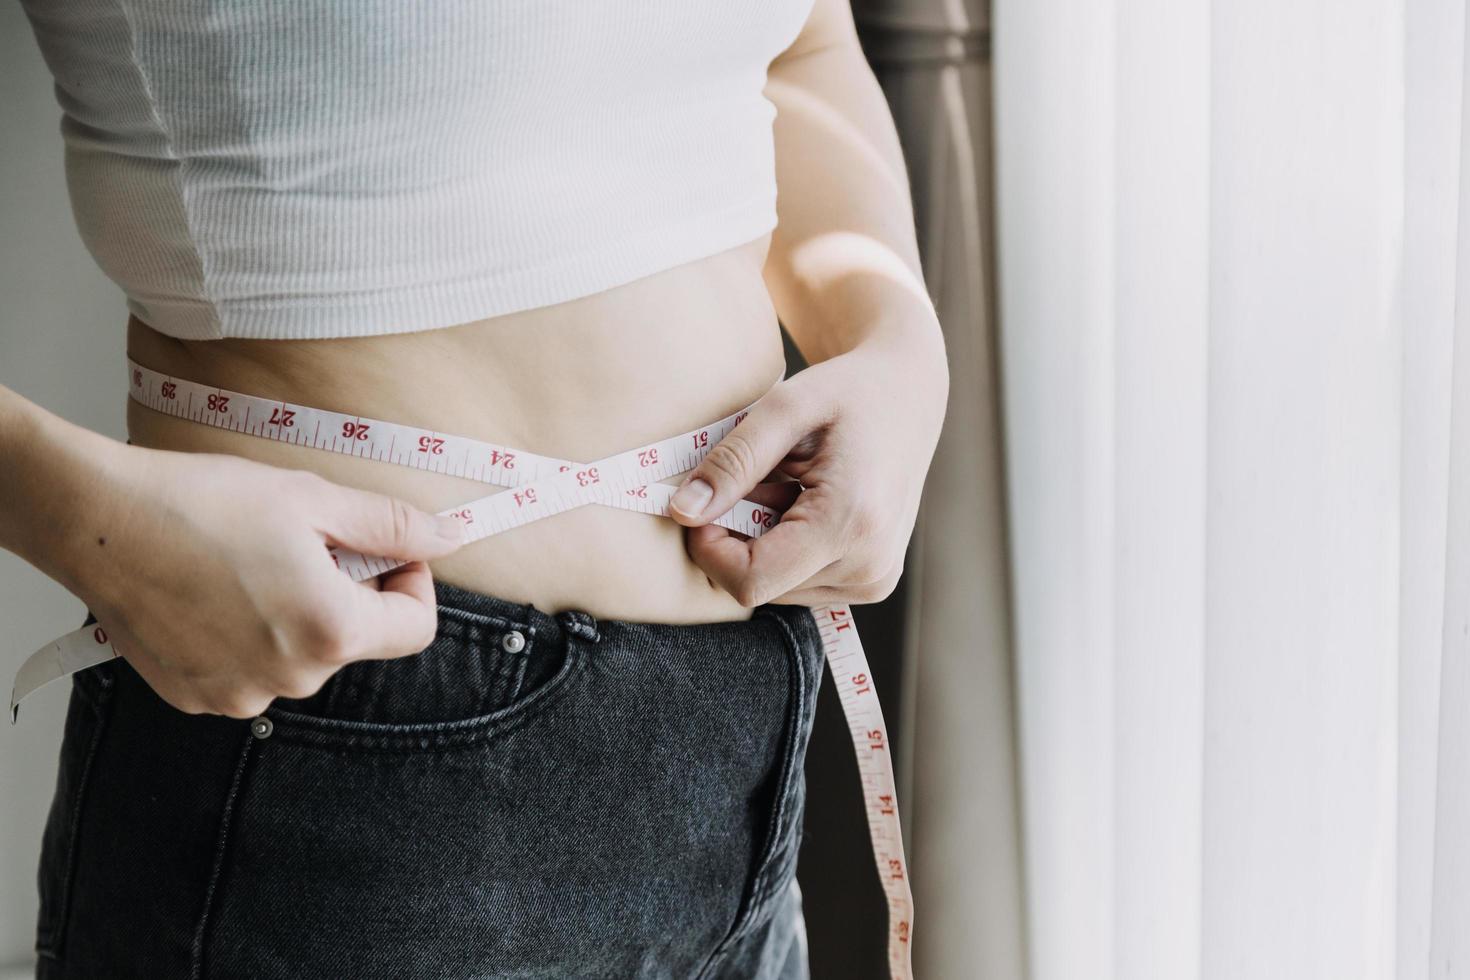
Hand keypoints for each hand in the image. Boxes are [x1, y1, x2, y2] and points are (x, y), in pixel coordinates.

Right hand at [65, 442, 465, 717]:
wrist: (97, 520)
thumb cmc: (204, 502)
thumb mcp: (314, 499)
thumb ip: (392, 526)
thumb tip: (450, 538)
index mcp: (330, 632)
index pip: (417, 629)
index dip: (412, 583)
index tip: (383, 552)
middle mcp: (290, 680)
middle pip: (356, 640)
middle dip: (347, 593)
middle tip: (304, 543)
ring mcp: (239, 696)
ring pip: (303, 656)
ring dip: (297, 615)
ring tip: (252, 564)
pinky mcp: (197, 696)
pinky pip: (252, 669)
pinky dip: (250, 635)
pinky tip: (216, 592)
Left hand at [667, 339, 946, 606]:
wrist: (909, 392)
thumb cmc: (849, 390)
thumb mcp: (785, 407)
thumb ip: (732, 462)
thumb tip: (682, 512)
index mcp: (851, 523)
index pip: (750, 581)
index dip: (709, 548)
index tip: (704, 502)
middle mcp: (870, 566)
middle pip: (760, 586)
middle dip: (739, 538)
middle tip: (760, 477)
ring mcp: (875, 580)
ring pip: (777, 588)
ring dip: (762, 541)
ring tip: (788, 485)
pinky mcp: (874, 582)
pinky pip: (801, 582)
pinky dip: (786, 547)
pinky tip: (804, 503)